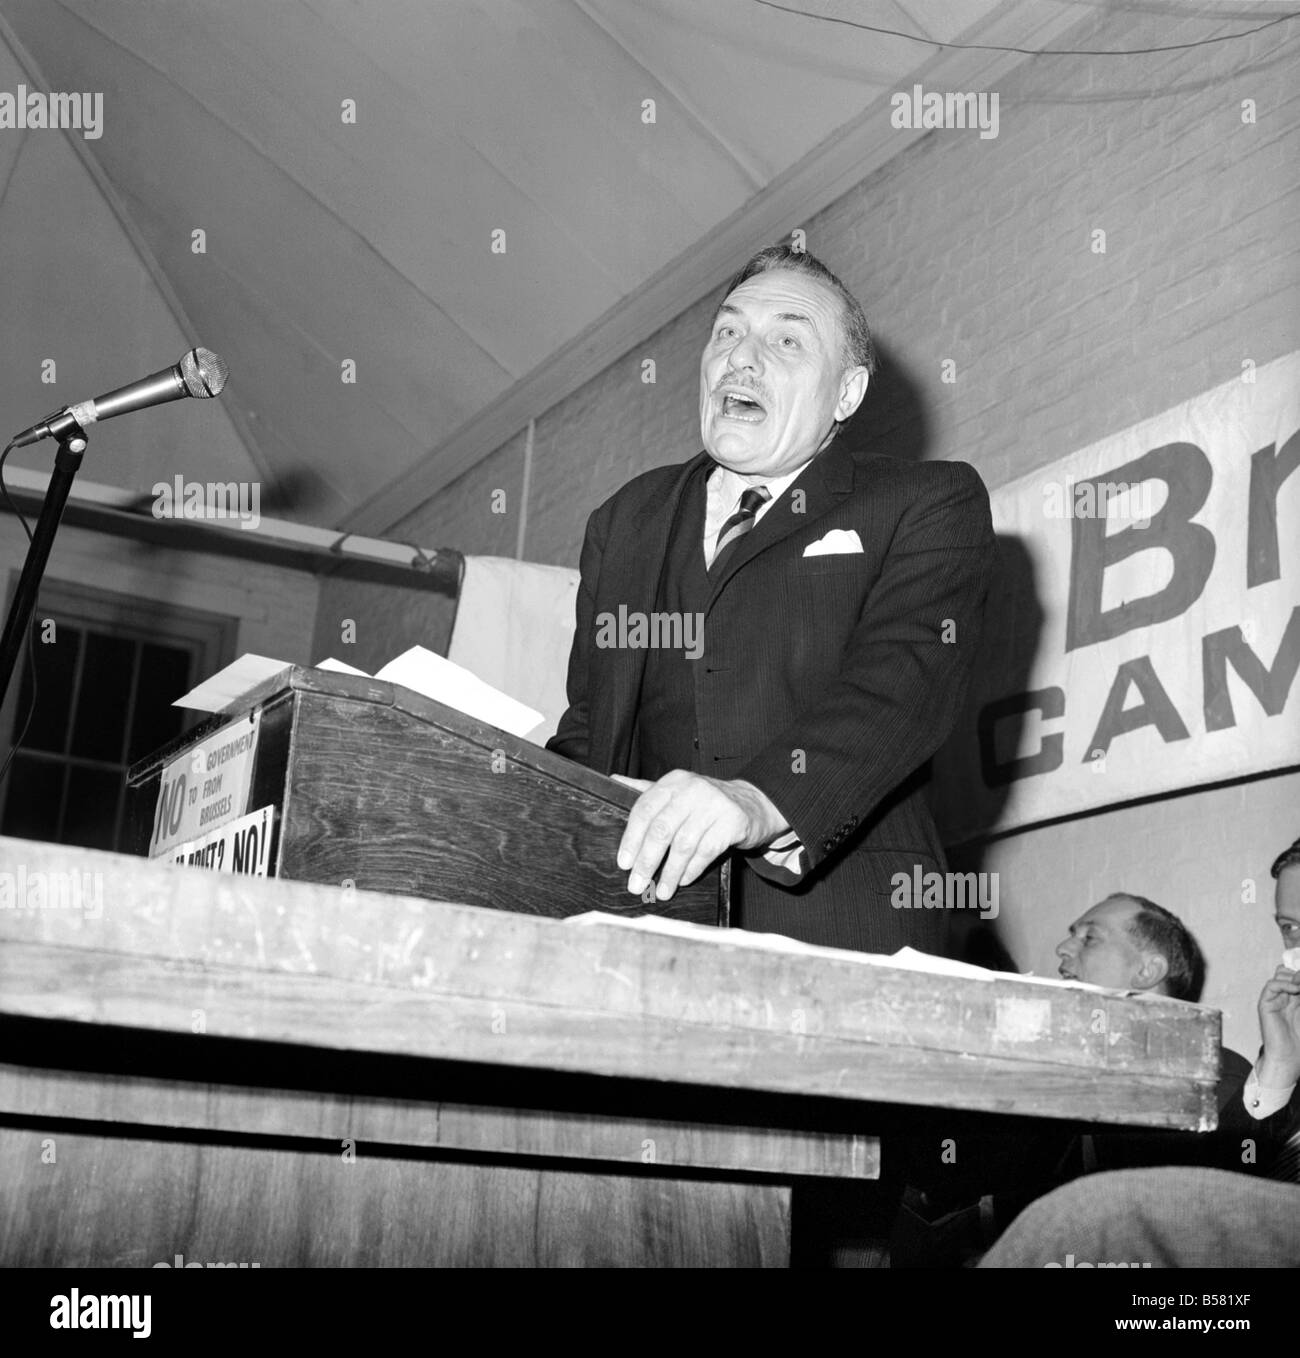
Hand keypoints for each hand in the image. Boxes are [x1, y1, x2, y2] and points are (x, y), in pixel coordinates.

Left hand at [610, 770, 788, 900]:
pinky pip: (707, 851)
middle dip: (647, 861)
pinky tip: (683, 880)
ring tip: (661, 891)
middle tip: (636, 884)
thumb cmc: (705, 802)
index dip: (631, 838)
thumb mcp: (677, 791)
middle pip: (662, 829)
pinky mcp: (732, 821)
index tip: (623, 863)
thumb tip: (612, 782)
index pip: (644, 809)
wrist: (752, 803)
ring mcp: (714, 804)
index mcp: (673, 781)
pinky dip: (692, 869)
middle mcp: (692, 789)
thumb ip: (646, 790)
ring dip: (669, 872)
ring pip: (684, 844)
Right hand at [1257, 963, 1299, 1087]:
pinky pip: (1272, 985)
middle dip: (1299, 971)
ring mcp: (1275, 998)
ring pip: (1280, 973)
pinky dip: (1284, 983)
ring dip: (1294, 975)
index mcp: (1296, 998)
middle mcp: (1285, 995)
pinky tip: (1295, 989)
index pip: (1297, 976)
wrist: (1289, 1058)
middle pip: (1289, 970)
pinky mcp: (1265, 1004)